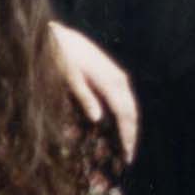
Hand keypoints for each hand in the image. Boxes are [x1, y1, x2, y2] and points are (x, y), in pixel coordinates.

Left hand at [50, 22, 139, 159]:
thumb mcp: (69, 78)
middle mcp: (120, 80)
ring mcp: (118, 76)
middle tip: (127, 157)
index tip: (127, 157)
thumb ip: (85, 97)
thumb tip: (97, 119)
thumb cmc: (62, 57)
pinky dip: (124, 115)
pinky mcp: (113, 74)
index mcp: (111, 82)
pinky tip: (118, 125)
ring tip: (124, 145)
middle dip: (130, 135)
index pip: (126, 115)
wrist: (62, 37)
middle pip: (132, 113)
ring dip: (129, 126)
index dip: (128, 137)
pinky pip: (124, 99)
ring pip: (130, 106)